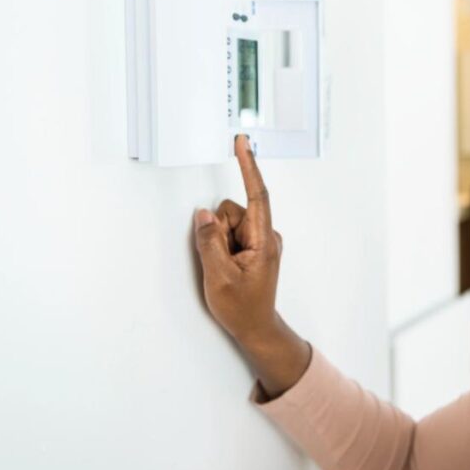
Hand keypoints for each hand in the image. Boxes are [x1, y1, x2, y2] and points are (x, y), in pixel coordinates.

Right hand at [193, 134, 282, 343]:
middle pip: (232, 211)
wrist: (256, 327)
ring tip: (226, 267)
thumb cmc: (242, 307)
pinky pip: (228, 234)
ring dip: (219, 241)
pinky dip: (222, 246)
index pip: (257, 195)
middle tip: (221, 262)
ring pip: (226, 222)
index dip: (247, 166)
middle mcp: (266, 235)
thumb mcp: (219, 276)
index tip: (242, 142)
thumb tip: (203, 214)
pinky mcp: (252, 245)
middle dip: (217, 231)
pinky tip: (228, 266)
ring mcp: (260, 240)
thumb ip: (209, 242)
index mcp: (264, 240)